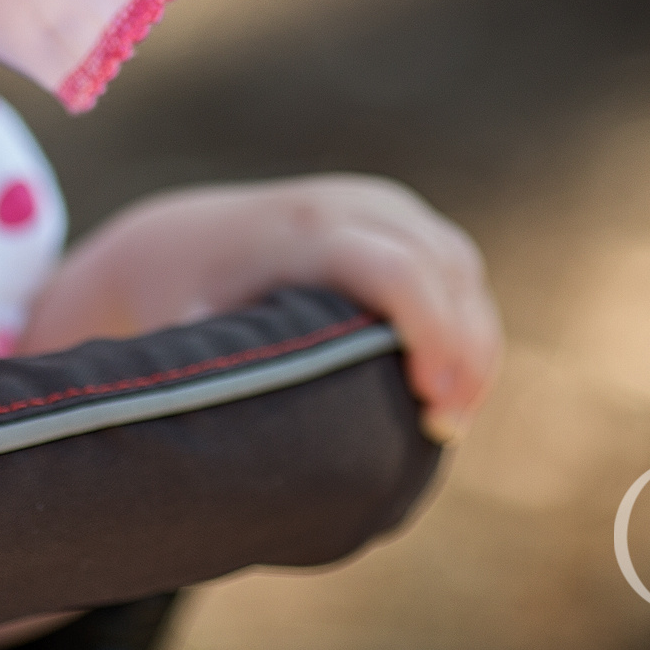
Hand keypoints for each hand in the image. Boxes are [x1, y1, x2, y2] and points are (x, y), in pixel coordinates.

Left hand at [17, 174, 500, 443]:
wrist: (177, 242)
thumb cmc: (180, 302)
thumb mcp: (185, 336)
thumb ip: (215, 375)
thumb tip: (233, 450)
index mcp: (300, 232)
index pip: (397, 273)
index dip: (433, 337)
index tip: (433, 406)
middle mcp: (347, 203)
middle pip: (445, 269)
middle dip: (465, 352)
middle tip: (444, 428)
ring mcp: (376, 200)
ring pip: (459, 265)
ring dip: (473, 339)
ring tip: (448, 414)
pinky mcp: (394, 210)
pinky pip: (454, 261)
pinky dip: (465, 317)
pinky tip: (451, 378)